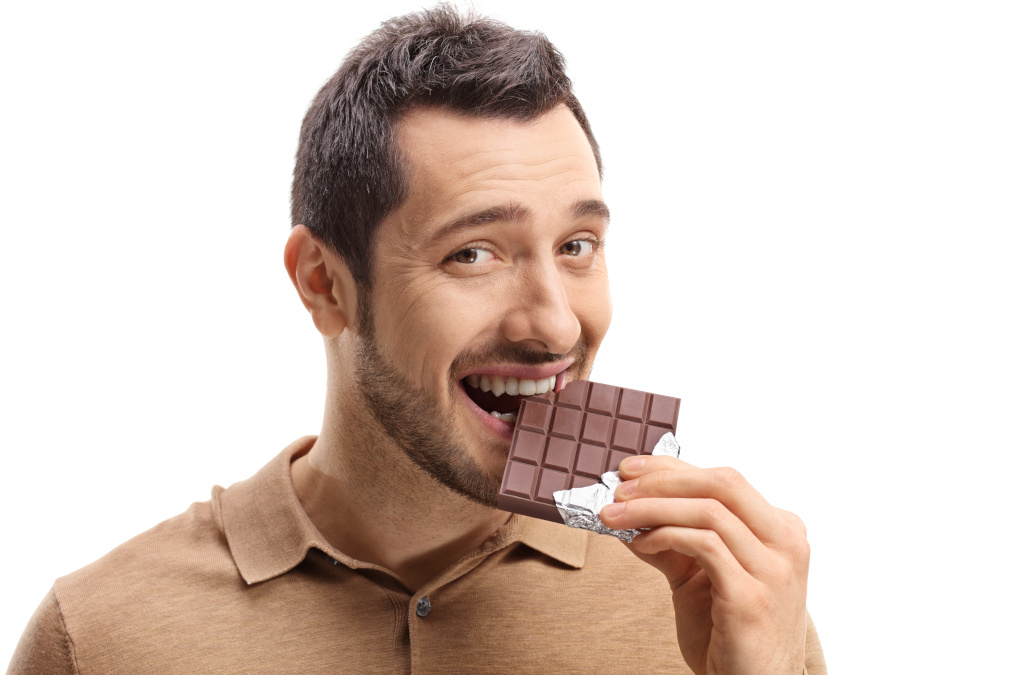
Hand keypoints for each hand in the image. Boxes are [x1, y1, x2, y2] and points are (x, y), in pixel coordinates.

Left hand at [598, 455, 809, 674]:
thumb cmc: (729, 633)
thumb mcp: (697, 575)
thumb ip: (671, 539)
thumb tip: (625, 509)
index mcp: (779, 529)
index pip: (722, 479)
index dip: (671, 468)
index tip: (628, 469)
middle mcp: (786, 543)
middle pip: (722, 483)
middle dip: (663, 479)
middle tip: (619, 488)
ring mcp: (775, 570)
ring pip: (709, 512)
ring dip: (652, 508)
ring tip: (615, 516)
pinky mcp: (753, 596)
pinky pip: (704, 545)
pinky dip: (665, 535)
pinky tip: (641, 543)